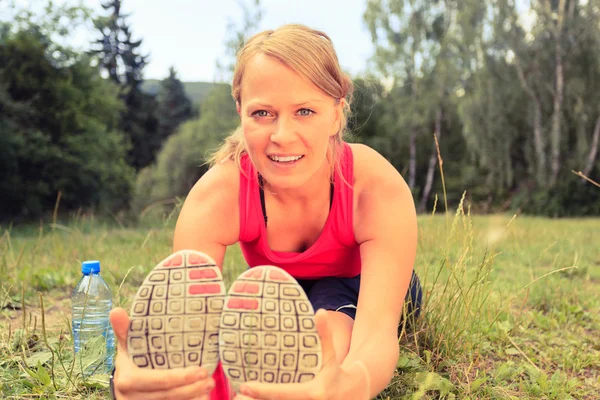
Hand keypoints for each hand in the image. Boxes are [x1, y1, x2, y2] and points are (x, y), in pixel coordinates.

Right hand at [109, 308, 215, 399]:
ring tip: (208, 388)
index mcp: (128, 379)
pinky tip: (200, 398)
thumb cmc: (130, 356)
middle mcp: (131, 397)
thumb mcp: (127, 343)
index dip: (181, 378)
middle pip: (167, 395)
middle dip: (191, 389)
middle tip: (210, 380)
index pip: (159, 380)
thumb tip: (116, 310)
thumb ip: (124, 329)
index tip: (202, 371)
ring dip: (192, 397)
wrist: (123, 381)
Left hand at [233, 309, 369, 399]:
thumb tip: (319, 311)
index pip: (283, 394)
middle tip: (236, 394)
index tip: (244, 386)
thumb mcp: (331, 355)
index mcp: (313, 393)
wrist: (351, 396)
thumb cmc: (336, 372)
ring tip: (239, 398)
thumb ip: (325, 334)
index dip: (262, 391)